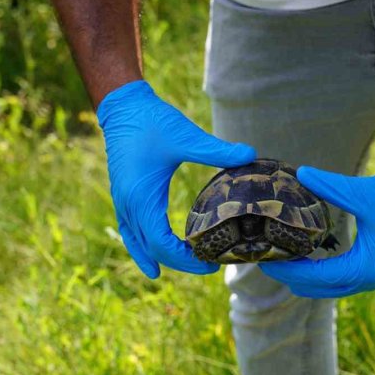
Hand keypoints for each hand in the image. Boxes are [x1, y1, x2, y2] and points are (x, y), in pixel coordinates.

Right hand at [97, 80, 256, 277]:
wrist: (123, 107)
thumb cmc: (152, 121)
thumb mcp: (186, 136)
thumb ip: (217, 150)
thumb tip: (251, 154)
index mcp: (142, 197)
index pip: (162, 244)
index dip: (186, 259)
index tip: (211, 264)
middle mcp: (129, 205)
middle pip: (152, 249)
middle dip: (180, 262)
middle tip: (211, 267)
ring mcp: (123, 202)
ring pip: (138, 244)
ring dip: (161, 258)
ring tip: (187, 267)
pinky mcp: (124, 196)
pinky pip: (131, 232)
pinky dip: (142, 248)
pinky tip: (153, 260)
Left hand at [259, 167, 374, 297]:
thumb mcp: (364, 192)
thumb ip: (332, 186)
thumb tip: (302, 174)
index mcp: (365, 268)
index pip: (317, 277)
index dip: (289, 270)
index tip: (265, 261)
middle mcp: (368, 279)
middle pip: (319, 289)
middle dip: (291, 277)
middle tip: (265, 259)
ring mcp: (371, 276)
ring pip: (329, 287)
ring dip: (305, 276)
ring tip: (279, 258)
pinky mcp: (372, 268)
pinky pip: (339, 278)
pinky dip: (318, 272)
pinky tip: (303, 255)